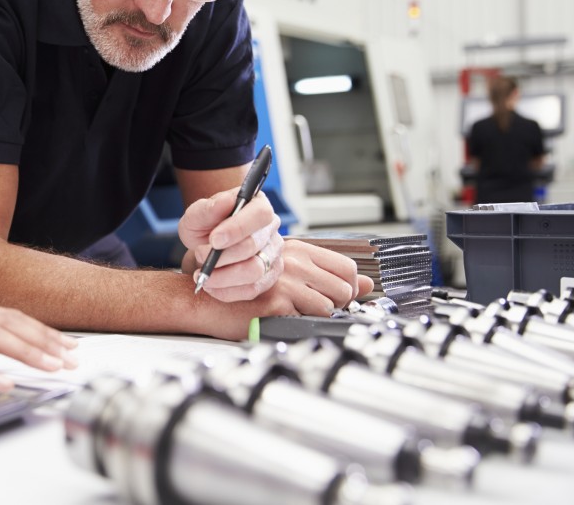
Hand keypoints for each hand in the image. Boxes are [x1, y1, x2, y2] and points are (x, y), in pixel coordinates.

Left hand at [178, 188, 283, 298]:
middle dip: (222, 255)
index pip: (260, 214)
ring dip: (223, 276)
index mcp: (258, 205)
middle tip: (199, 254)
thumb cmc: (205, 226)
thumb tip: (225, 202)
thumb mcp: (197, 214)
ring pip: (255, 271)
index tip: (214, 240)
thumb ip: (208, 208)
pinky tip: (210, 285)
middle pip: (254, 246)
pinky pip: (252, 290)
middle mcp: (270, 229)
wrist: (205, 245)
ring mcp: (272, 255)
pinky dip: (227, 291)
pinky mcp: (267, 277)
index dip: (238, 228)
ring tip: (203, 273)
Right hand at [198, 239, 371, 310]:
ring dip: (316, 316)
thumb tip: (366, 284)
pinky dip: (299, 324)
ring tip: (294, 313)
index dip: (349, 287)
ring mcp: (286, 281)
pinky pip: (308, 319)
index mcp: (297, 250)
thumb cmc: (241, 285)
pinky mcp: (277, 302)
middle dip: (336, 304)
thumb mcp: (285, 272)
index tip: (338, 297)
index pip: (346, 267)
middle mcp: (293, 261)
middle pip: (343, 289)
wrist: (206, 297)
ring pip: (328, 306)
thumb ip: (324, 274)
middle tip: (313, 308)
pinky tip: (281, 319)